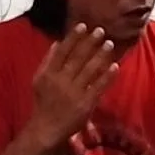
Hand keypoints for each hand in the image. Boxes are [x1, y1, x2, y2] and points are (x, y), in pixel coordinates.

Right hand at [29, 23, 118, 147]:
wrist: (46, 129)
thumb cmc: (43, 103)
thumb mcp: (39, 80)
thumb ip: (47, 61)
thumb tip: (57, 43)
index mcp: (49, 74)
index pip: (63, 51)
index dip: (73, 38)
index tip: (83, 26)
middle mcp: (61, 81)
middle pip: (78, 58)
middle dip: (90, 43)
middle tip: (101, 30)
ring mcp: (74, 92)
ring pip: (89, 70)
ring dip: (101, 55)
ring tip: (110, 44)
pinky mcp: (85, 104)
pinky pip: (98, 86)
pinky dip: (107, 76)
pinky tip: (115, 66)